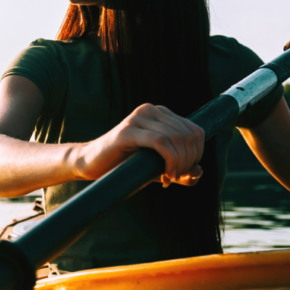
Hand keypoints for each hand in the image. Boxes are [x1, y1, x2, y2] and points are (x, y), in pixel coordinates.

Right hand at [76, 103, 204, 186]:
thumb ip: (179, 170)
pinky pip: (160, 142)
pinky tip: (165, 177)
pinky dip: (169, 161)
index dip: (197, 154)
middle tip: (175, 178)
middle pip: (188, 135)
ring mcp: (138, 118)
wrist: (91, 165)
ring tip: (168, 179)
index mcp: (160, 114)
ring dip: (179, 164)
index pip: (195, 130)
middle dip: (188, 161)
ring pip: (176, 138)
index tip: (184, 173)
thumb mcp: (156, 168)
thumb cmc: (124, 166)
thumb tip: (198, 171)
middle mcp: (150, 110)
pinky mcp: (127, 131)